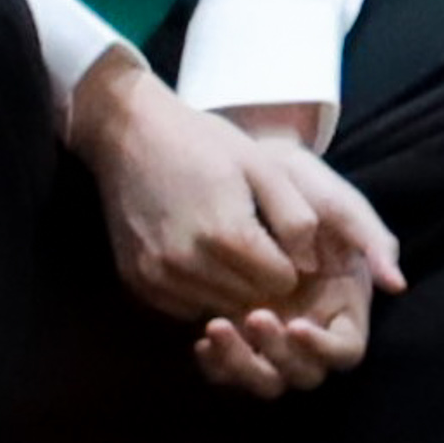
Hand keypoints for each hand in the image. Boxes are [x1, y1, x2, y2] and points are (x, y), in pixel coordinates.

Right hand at [75, 66, 401, 392]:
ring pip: (219, 307)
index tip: (285, 244)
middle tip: (262, 249)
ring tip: (233, 251)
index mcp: (226, 235)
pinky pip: (185, 307)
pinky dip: (201, 291)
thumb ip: (296, 219)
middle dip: (265, 281)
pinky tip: (203, 258)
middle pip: (252, 299)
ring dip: (234, 289)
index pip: (282, 282)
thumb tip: (313, 266)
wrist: (130, 135)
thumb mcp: (265, 168)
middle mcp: (187, 264)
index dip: (292, 265)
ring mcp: (156, 276)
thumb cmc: (206, 144)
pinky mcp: (136, 282)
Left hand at [193, 131, 399, 398]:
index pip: (347, 352)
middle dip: (279, 355)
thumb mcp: (341, 206)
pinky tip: (202, 338)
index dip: (324, 348)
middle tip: (255, 316)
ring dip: (241, 365)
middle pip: (304, 375)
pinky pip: (228, 370)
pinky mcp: (239, 334)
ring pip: (266, 380)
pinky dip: (215, 364)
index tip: (296, 324)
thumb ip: (374, 242)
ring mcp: (275, 334)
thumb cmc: (305, 187)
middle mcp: (313, 327)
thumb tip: (398, 285)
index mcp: (346, 306)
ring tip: (216, 327)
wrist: (252, 175)